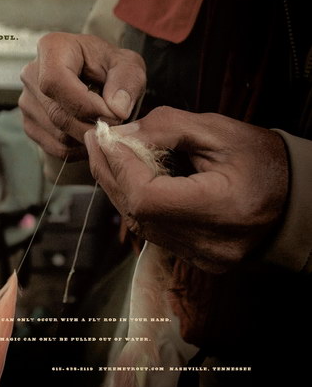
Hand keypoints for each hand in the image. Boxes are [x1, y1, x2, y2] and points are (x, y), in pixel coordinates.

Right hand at [19, 33, 145, 159]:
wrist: (96, 78)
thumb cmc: (110, 67)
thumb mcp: (128, 65)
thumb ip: (127, 82)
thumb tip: (117, 109)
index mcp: (52, 48)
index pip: (56, 81)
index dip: (86, 104)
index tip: (114, 113)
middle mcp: (31, 74)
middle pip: (58, 114)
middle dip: (93, 126)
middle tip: (118, 125)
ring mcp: (26, 101)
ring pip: (59, 135)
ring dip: (89, 138)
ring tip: (106, 124)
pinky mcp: (30, 124)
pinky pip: (56, 147)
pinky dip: (80, 147)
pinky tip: (92, 132)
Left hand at [84, 106, 288, 272]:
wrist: (297, 199)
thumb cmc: (264, 161)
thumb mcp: (219, 131)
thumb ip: (166, 128)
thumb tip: (120, 135)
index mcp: (222, 209)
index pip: (147, 197)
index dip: (120, 166)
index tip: (105, 137)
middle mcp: (209, 243)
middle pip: (135, 212)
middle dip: (109, 171)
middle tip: (95, 140)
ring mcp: (201, 256)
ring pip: (138, 222)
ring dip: (118, 186)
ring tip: (108, 153)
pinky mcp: (195, 258)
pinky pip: (151, 230)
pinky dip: (135, 201)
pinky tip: (128, 177)